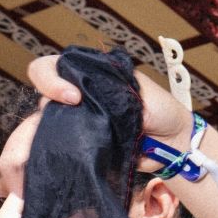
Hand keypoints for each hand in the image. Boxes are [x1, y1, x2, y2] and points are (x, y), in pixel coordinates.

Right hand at [27, 55, 191, 148]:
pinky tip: (80, 149)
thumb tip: (79, 91)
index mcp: (87, 76)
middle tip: (77, 112)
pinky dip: (67, 147)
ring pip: (48, 124)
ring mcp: (79, 123)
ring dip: (60, 128)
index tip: (74, 95)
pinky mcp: (85, 146)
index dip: (51, 79)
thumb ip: (105, 86)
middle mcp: (77, 97)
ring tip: (83, 134)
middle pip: (42, 96)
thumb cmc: (161, 109)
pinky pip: (64, 147)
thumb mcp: (135, 87)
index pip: (49, 67)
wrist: (175, 142)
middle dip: (53, 103)